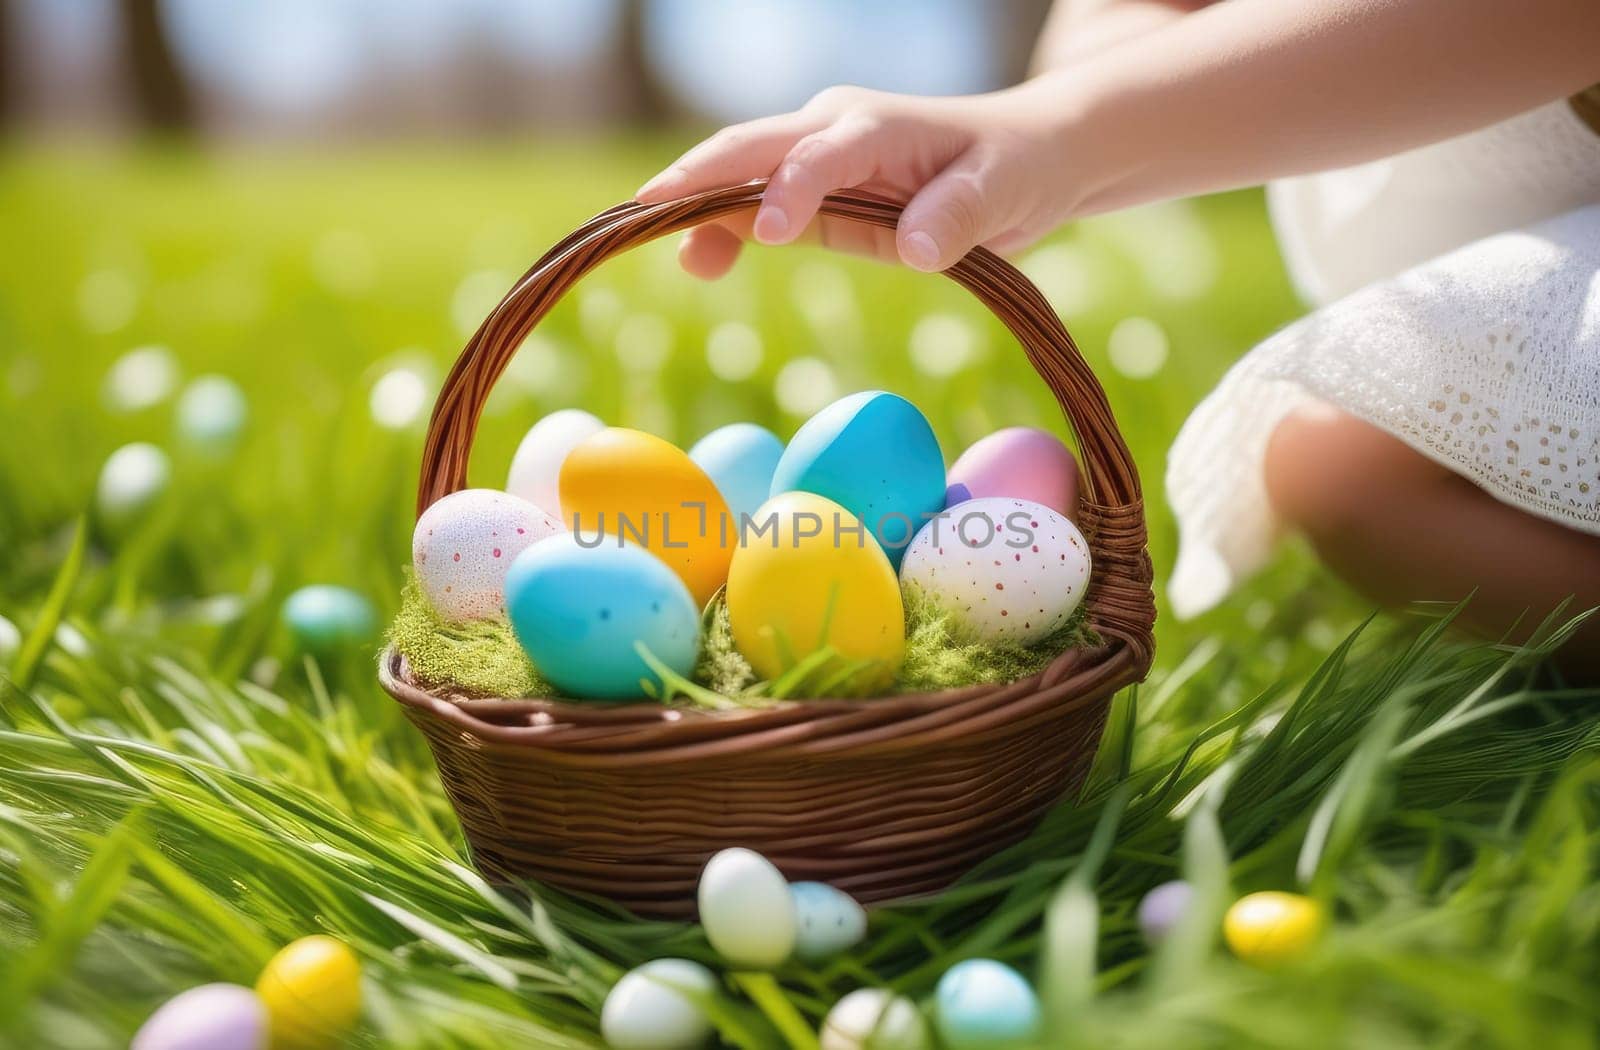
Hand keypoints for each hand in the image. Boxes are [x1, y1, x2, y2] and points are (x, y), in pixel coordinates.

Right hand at [635, 82, 1074, 277]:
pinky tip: (701, 260)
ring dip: (697, 206)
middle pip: (750, 146)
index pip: (818, 153)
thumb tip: (916, 249)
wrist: (1023, 157)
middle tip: (643, 214)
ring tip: (670, 255)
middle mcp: (834, 128)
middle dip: (697, 178)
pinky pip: (757, 201)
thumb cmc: (1016, 169)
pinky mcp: (814, 186)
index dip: (790, 190)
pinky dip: (724, 225)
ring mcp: (817, 154)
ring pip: (741, 172)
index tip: (768, 235)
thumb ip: (961, 216)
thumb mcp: (1004, 193)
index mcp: (876, 126)